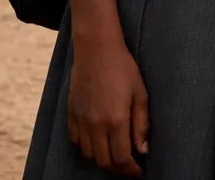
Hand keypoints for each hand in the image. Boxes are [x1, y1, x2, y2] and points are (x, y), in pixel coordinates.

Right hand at [67, 36, 148, 175]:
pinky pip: (75, 140)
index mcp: (116, 120)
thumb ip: (141, 124)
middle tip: (128, 163)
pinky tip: (96, 137)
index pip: (122, 159)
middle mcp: (96, 124)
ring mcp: (81, 119)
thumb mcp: (140, 93)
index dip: (131, 170)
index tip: (138, 170)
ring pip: (89, 154)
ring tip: (113, 150)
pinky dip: (85, 145)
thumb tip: (143, 149)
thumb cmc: (122, 67)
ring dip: (102, 157)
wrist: (96, 48)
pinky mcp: (71, 112)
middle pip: (104, 161)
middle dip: (118, 167)